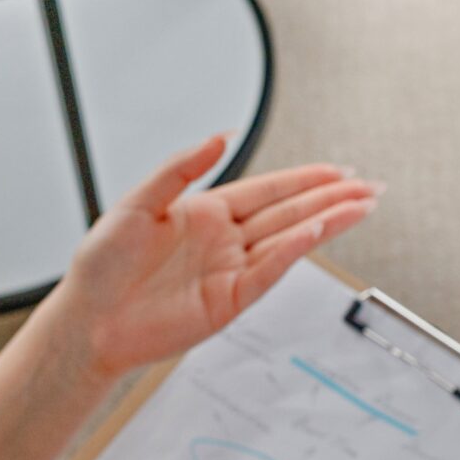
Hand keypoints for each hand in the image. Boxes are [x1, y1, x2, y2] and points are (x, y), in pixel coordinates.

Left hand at [58, 135, 379, 379]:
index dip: (305, 178)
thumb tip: (220, 137)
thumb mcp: (135, 204)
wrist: (87, 322)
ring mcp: (231, 271)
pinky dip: (298, 249)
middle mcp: (224, 241)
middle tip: (371, 187)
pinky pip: (271, 269)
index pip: (268, 190)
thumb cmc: (100, 268)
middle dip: (332, 198)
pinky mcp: (230, 301)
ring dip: (328, 221)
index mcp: (204, 213)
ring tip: (365, 205)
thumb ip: (179, 169)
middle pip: (290, 212)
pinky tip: (323, 230)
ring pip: (291, 238)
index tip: (339, 170)